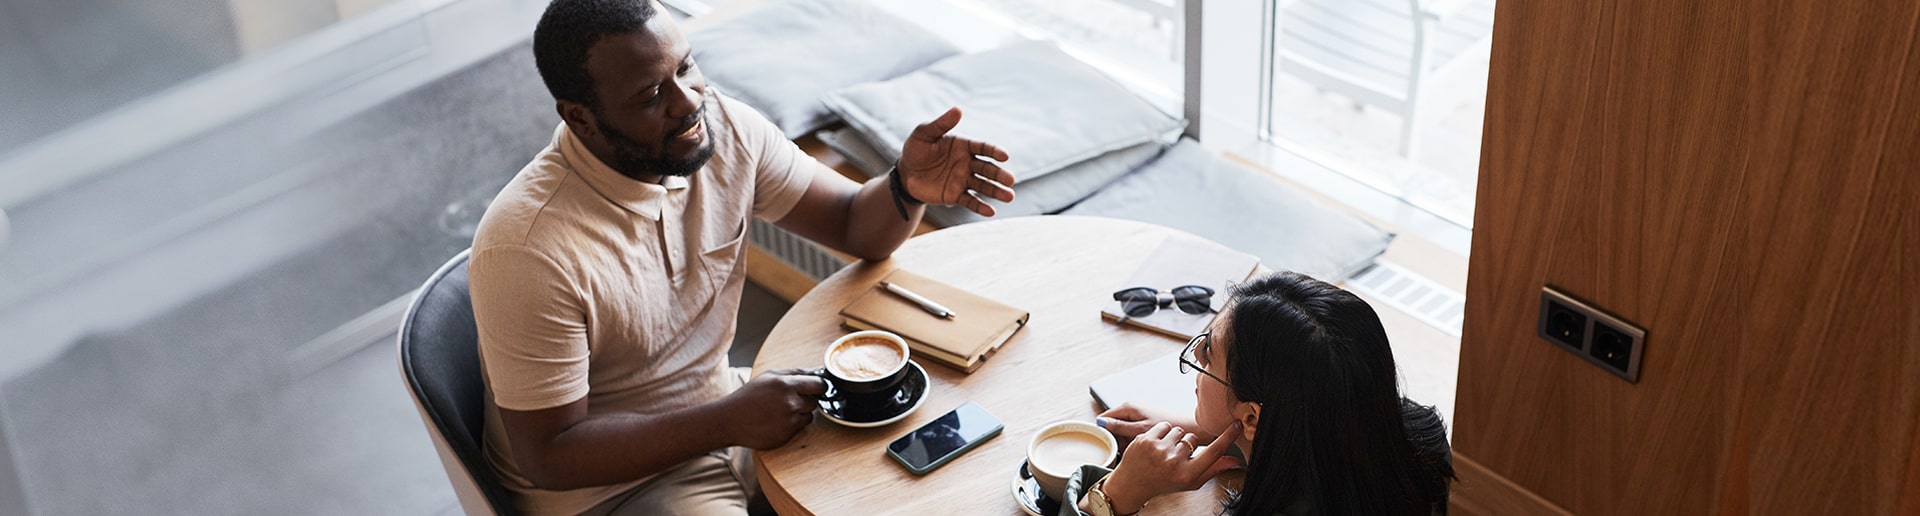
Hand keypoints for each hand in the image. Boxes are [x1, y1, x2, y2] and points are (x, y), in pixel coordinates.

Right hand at [718, 368, 827, 449]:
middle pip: (814, 401)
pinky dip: (792, 425)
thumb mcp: (769, 376)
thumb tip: (816, 371)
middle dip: (806, 400)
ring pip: (809, 416)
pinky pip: (799, 428)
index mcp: (786, 384)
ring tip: (780, 411)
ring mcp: (790, 421)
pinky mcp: (787, 436)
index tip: (818, 387)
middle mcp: (791, 403)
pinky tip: (776, 421)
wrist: (730, 420)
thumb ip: (794, 373)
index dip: (821, 386)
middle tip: (790, 400)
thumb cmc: (748, 396)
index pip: (819, 384)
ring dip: (800, 413)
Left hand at [896, 107, 1015, 215]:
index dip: (994, 151)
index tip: (1005, 156)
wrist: (905, 174)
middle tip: (1011, 180)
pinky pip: (970, 201)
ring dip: (996, 191)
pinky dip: (980, 207)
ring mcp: (963, 180)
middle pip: (987, 168)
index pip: (983, 148)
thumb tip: (958, 110)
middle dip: (999, 175)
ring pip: (983, 186)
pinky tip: (991, 212)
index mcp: (964, 146)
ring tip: (1009, 197)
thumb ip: (940, 124)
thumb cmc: (916, 150)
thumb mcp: (924, 134)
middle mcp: (967, 163)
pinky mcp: (956, 195)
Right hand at [1098, 402, 1204, 442]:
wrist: (1188, 429)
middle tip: (1124, 448)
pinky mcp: (1146, 420)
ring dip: (1126, 440)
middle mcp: (1133, 407)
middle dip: (1117, 437)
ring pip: (1124, 428)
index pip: (1105, 416)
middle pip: (1114, 423)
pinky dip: (1135, 439)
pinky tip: (1141, 447)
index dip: (1103, 430)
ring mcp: (1139, 414)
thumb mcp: (1140, 431)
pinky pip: (1133, 430)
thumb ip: (1119, 427)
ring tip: (1134, 449)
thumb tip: (1101, 423)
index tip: (1106, 442)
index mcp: (1129, 406)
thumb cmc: (1168, 428)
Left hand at [1101, 421, 1243, 513]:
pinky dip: (1162, 432)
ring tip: (1164, 452)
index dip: (1227, 438)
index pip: (1214, 452)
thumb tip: (1236, 461)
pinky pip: (1164, 426)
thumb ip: (1213, 469)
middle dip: (1186, 444)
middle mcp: (1174, 462)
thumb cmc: (1164, 482)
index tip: (1237, 425)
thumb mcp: (1190, 481)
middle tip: (1175, 457)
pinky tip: (1156, 445)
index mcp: (1187, 474)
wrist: (1132, 484)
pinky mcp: (1145, 439)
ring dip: (1173, 438)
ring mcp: (1158, 450)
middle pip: (1192, 439)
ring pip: (1178, 431)